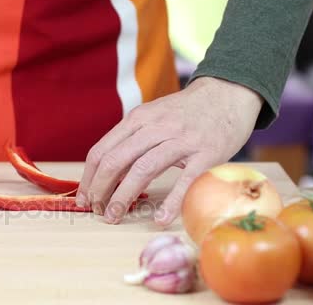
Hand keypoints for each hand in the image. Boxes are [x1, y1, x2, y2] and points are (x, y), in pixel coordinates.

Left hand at [76, 77, 263, 225]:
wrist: (228, 93)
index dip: (89, 177)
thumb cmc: (187, 112)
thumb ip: (132, 138)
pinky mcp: (207, 153)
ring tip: (114, 217)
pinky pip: (185, 180)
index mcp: (138, 118)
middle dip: (100, 189)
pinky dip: (171, 202)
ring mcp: (181, 139)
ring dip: (123, 196)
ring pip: (142, 169)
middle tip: (95, 211)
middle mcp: (156, 127)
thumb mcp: (154, 116)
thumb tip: (107, 172)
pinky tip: (160, 219)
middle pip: (116, 160)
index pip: (102, 150)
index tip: (84, 198)